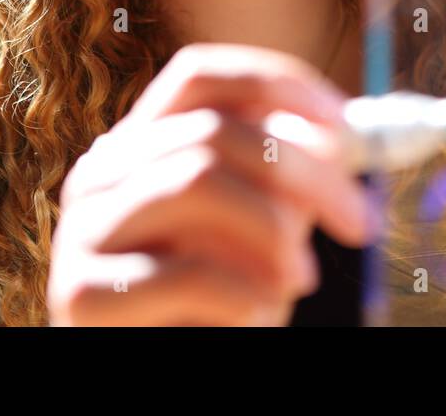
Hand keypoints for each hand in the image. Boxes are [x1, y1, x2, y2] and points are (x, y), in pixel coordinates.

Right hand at [46, 43, 375, 325]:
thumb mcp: (248, 229)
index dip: (276, 84)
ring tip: (302, 278)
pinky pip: (186, 270)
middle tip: (361, 220)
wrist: (147, 370)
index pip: (197, 76)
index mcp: (137, 144)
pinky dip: (245, 293)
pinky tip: (260, 315)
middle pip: (213, 130)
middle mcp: (101, 173)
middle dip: (306, 171)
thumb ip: (277, 181)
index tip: (344, 124)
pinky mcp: (83, 294)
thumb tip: (332, 141)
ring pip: (197, 180)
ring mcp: (83, 230)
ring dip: (273, 229)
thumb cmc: (207, 304)